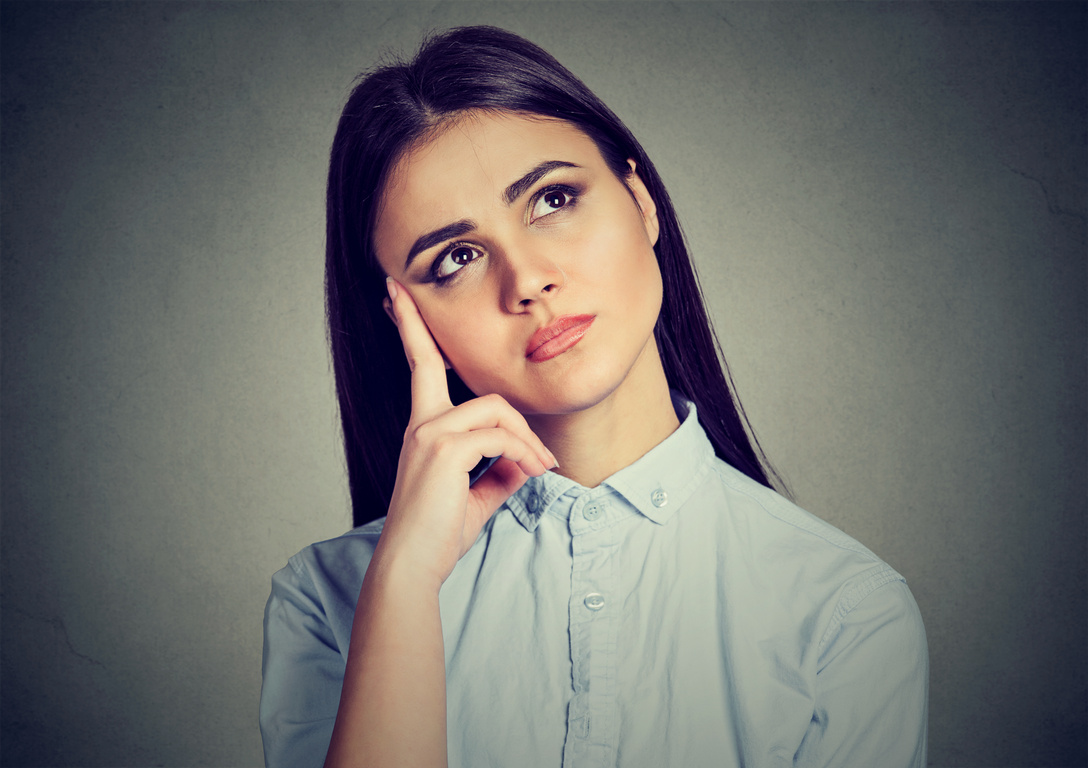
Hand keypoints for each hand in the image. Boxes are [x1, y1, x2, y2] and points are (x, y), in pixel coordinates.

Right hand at [376, 278, 555, 588]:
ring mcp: (430, 433)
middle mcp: (422, 424)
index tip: (396, 290)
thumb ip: (500, 469)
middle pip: (471, 382)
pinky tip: (531, 476)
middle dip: (511, 409)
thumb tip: (526, 460)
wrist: (413, 565)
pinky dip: (523, 454)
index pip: (421, 365)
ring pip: (496, 411)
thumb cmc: (438, 534)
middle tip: (545, 460)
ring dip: (528, 441)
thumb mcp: (477, 495)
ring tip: (542, 473)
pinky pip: (500, 438)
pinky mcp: (443, 449)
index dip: (410, 325)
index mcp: (424, 428)